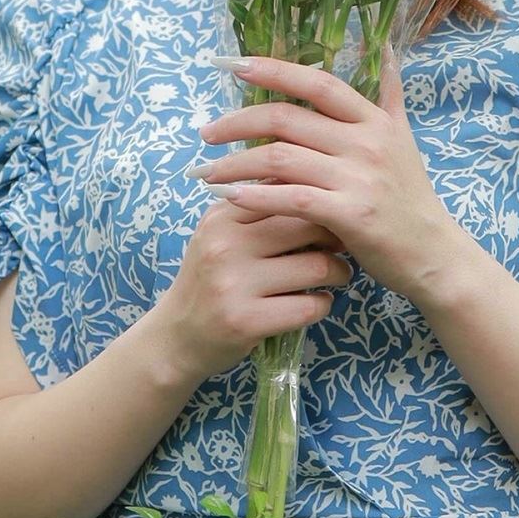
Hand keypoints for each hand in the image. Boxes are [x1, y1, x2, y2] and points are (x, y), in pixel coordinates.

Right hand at [147, 200, 350, 386]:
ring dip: (338, 272)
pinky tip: (317, 302)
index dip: (320, 203)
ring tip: (336, 275)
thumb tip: (313, 181)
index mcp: (221, 216)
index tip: (331, 215)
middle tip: (341, 247)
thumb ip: (257, 208)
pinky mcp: (245, 322)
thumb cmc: (210, 280)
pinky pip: (309, 306)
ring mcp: (233, 284)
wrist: (176, 336)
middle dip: (336, 237)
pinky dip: (324, 304)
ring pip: (316, 267)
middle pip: (308, 226)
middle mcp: (225, 245)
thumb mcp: (221, 234)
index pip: (286, 192)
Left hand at [196, 56, 469, 304]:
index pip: (316, 82)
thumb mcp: (404, 139)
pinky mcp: (351, 214)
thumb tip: (389, 49)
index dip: (272, 69)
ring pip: (279, 158)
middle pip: (286, 118)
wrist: (434, 254)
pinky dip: (254, 197)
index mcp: (374, 120)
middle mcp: (366, 142)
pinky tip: (229, 198)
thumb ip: (390, 97)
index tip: (231, 65)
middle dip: (237, 122)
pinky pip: (290, 198)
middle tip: (205, 133)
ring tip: (206, 173)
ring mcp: (358, 177)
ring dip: (234, 163)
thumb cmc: (411, 199)